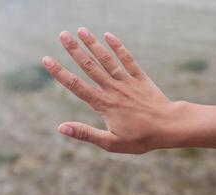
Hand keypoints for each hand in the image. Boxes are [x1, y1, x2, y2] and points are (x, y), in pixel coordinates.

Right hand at [42, 27, 187, 153]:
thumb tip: (61, 128)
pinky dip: (118, 47)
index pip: (76, 85)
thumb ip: (86, 133)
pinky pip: (128, 59)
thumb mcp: (111, 143)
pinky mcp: (140, 78)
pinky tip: (109, 36)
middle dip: (74, 50)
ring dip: (93, 44)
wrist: (168, 127)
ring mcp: (127, 81)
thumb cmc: (140, 138)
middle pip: (89, 66)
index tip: (46, 59)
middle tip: (62, 35)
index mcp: (103, 104)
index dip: (60, 72)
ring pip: (106, 59)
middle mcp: (113, 89)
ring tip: (81, 30)